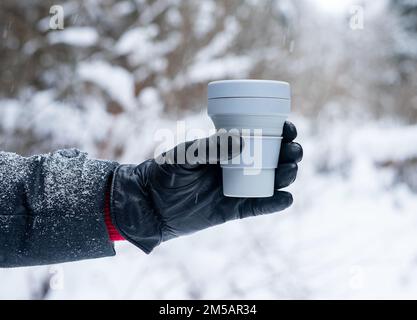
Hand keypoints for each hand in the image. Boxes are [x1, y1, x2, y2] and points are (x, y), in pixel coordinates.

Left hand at [110, 121, 302, 252]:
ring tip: (289, 171)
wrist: (149, 203)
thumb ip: (209, 147)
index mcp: (227, 148)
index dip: (280, 132)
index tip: (288, 128)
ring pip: (270, 182)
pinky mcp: (232, 209)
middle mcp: (236, 166)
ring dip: (286, 176)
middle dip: (289, 153)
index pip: (261, 136)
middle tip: (293, 151)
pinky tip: (285, 198)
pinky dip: (273, 204)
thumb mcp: (184, 154)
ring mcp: (236, 188)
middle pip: (273, 159)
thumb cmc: (164, 172)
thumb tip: (242, 142)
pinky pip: (257, 206)